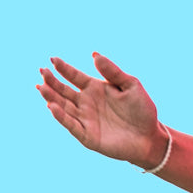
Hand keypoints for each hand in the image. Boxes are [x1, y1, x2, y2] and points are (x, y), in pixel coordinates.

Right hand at [35, 52, 165, 166]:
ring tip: (41, 87)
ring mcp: (85, 120)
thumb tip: (94, 54)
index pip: (74, 76)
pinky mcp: (88, 136)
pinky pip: (72, 125)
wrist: (151, 137)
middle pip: (64, 90)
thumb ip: (112, 71)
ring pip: (63, 107)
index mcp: (95, 88)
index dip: (63, 68)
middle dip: (52, 81)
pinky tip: (52, 107)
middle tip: (42, 71)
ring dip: (51, 98)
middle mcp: (86, 103)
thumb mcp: (131, 85)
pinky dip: (61, 117)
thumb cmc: (142, 110)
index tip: (52, 59)